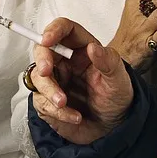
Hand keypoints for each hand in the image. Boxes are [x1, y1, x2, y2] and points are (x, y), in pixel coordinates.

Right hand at [30, 17, 132, 144]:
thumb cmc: (117, 98)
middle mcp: (65, 62)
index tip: (47, 40)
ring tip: (64, 103)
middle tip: (46, 72)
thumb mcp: (119, 80)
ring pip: (37, 77)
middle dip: (42, 60)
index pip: (64, 29)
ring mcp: (55, 80)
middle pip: (42, 50)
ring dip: (48, 90)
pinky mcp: (48, 100)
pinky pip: (41, 101)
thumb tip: (93, 47)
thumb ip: (108, 61)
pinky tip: (73, 116)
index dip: (53, 30)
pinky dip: (55, 111)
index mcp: (81, 49)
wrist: (113, 128)